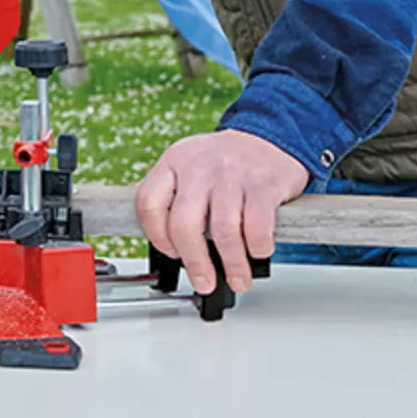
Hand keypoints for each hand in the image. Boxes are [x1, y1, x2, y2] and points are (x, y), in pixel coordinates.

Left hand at [136, 128, 309, 294]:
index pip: (148, 203)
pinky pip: (257, 227)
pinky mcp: (262, 184)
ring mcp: (231, 174)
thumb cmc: (225, 163)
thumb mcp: (190, 168)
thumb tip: (175, 249)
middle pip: (184, 224)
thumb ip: (177, 200)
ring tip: (237, 278)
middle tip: (204, 281)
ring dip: (232, 265)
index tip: (171, 252)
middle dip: (195, 263)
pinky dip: (258, 248)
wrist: (268, 136)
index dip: (156, 236)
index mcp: (174, 162)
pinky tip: (258, 250)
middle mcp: (199, 167)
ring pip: (223, 231)